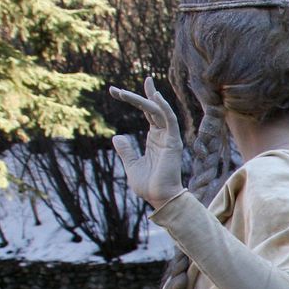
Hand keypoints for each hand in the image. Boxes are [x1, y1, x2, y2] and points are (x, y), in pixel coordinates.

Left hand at [108, 76, 186, 208]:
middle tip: (115, 90)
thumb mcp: (131, 165)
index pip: (147, 114)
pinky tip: (154, 96)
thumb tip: (117, 137)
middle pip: (152, 109)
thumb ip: (126, 150)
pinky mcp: (173, 142)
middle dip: (136, 97)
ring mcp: (169, 138)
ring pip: (157, 111)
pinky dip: (163, 107)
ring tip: (122, 93)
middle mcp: (163, 136)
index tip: (116, 91)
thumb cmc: (148, 186)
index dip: (135, 101)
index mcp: (155, 140)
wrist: (160, 199)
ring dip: (143, 99)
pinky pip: (170, 120)